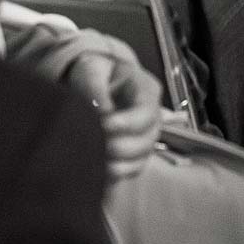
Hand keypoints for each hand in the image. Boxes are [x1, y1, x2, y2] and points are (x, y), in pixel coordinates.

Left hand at [64, 48, 163, 179]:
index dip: (127, 123)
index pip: (146, 113)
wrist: (91, 84)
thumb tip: (101, 112)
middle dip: (120, 146)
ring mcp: (144, 139)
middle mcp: (152, 118)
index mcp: (146, 91)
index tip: (103, 126)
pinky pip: (131, 171)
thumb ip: (94, 87)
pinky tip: (97, 172)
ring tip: (94, 162)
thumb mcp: (91, 69)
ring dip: (118, 164)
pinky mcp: (133, 155)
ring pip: (140, 159)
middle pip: (146, 140)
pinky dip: (115, 174)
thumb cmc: (94, 72)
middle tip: (95, 145)